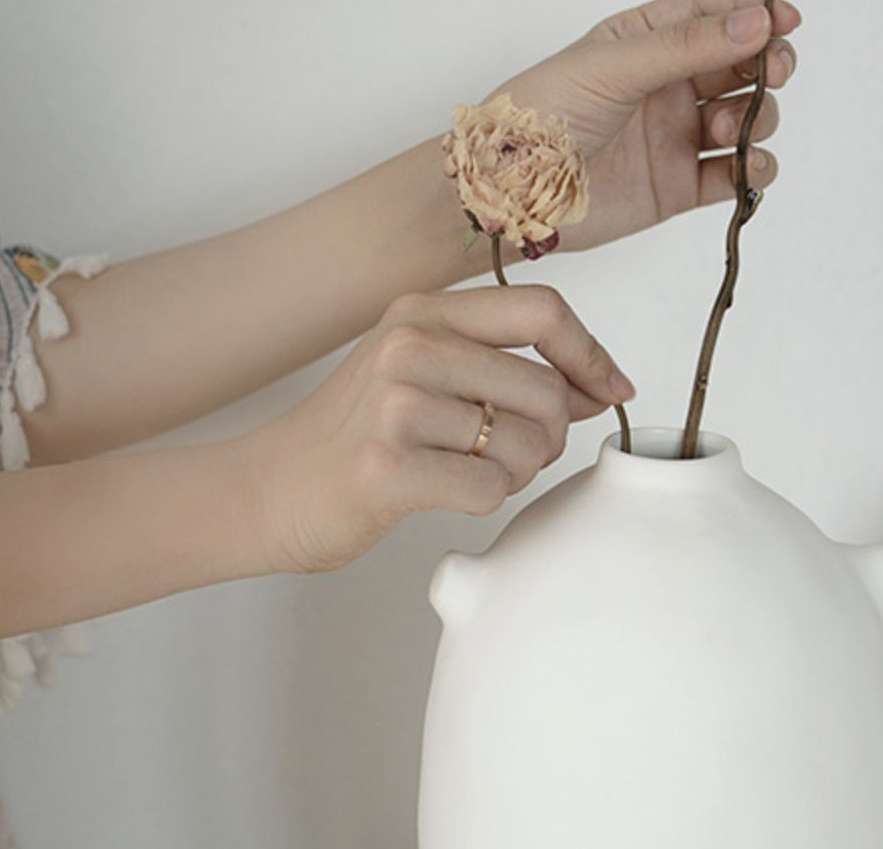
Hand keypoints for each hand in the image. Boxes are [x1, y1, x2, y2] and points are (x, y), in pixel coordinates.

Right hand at [243, 287, 632, 572]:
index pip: (543, 310)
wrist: (268, 490)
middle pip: (546, 392)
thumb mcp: (417, 372)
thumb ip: (500, 366)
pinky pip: (491, 490)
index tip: (613, 390)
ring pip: (524, 447)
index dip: (592, 355)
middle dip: (549, 438)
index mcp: (422, 312)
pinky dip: (483, 503)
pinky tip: (444, 496)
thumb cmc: (351, 438)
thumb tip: (597, 384)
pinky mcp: (387, 467)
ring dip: (513, 475)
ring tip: (465, 474)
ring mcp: (395, 405)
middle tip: (510, 456)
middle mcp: (409, 345)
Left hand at [481, 0, 801, 253]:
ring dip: (756, 119)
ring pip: (744, 120)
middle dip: (766, 67)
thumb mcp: (616, 65)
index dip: (757, 14)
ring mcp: (674, 138)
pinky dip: (752, 171)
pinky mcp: (676, 188)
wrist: (511, 194)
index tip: (785, 21)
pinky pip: (731, 176)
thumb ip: (688, 45)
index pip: (718, 15)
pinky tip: (750, 166)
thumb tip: (756, 19)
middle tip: (771, 74)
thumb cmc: (542, 118)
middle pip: (741, 67)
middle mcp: (667, 85)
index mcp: (649, 40)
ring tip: (728, 129)